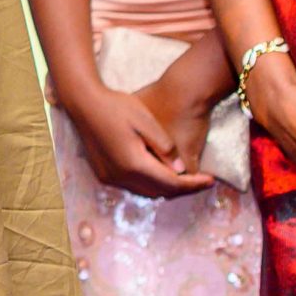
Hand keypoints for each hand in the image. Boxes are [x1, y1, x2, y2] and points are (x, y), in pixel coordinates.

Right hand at [56, 80, 213, 197]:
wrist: (83, 103)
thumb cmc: (117, 106)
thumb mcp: (146, 121)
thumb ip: (165, 147)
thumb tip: (180, 170)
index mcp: (134, 163)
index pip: (171, 183)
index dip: (193, 184)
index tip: (211, 180)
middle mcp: (121, 176)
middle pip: (160, 191)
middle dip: (183, 189)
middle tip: (201, 180)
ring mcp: (110, 177)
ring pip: (146, 192)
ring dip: (166, 188)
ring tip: (184, 178)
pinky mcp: (104, 174)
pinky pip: (133, 186)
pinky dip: (150, 184)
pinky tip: (159, 172)